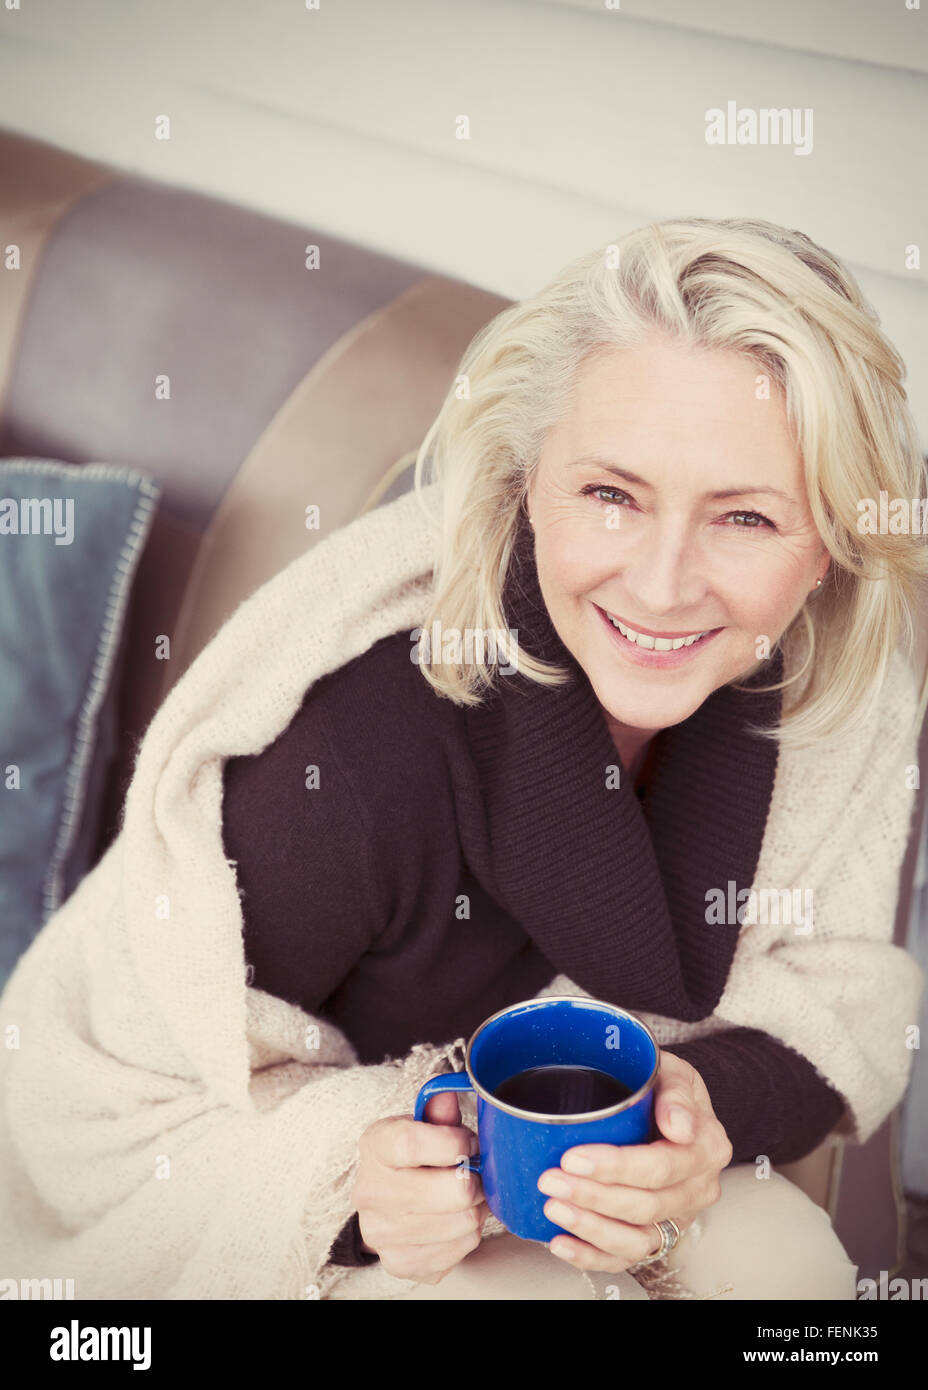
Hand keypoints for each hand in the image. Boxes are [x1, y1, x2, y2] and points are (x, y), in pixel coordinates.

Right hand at [351, 1084, 488, 1283]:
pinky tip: (455, 1219)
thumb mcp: (420, 1125)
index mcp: (375, 1147)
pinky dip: (467, 1234)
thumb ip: (438, 1112)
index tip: (469, 1143)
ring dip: (475, 1208)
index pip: (412, 1143)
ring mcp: (382, 1234)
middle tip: (473, 1173)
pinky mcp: (400, 1264)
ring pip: (464, 1222)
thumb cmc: (410, 1157)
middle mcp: (371, 1193)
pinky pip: (461, 1249)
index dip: (455, 1142)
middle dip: (475, 1180)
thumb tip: (448, 1094)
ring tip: (465, 1196)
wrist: (385, 1203)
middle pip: (453, 1192)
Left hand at [535, 1049, 732, 1271]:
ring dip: (591, 1228)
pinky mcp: (658, 1235)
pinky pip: (626, 1257)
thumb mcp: (674, 1072)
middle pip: (646, 1205)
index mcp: (707, 1148)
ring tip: (554, 1208)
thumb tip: (678, 1124)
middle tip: (550, 1180)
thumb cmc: (665, 1086)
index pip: (662, 1166)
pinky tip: (561, 1242)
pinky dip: (592, 1255)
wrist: (673, 1106)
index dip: (616, 1167)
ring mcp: (678, 1216)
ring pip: (637, 1239)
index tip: (574, 1158)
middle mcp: (698, 1188)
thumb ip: (676, 1092)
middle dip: (593, 1196)